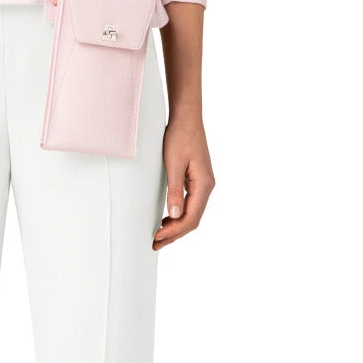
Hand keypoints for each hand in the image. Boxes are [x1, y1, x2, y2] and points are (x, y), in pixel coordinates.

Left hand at [153, 116, 214, 249]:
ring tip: (159, 236)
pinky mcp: (196, 180)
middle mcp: (206, 187)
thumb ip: (174, 191)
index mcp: (203, 185)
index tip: (157, 237)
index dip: (174, 231)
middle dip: (174, 234)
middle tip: (155, 244)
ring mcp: (203, 184)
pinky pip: (190, 204)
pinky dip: (179, 215)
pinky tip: (167, 219)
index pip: (191, 217)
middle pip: (193, 219)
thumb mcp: (173, 164)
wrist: (187, 118)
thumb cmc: (180, 137)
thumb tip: (174, 215)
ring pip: (192, 213)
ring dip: (176, 227)